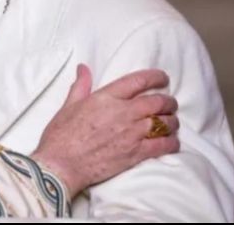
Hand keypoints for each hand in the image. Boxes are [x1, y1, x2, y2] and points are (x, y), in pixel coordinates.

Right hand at [31, 65, 179, 196]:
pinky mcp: (135, 154)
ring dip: (171, 121)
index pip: (138, 81)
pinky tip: (172, 142)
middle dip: (168, 101)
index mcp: (106, 97)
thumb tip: (83, 68)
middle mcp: (123, 113)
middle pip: (157, 102)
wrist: (61, 165)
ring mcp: (131, 134)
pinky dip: (171, 143)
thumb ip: (81, 85)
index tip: (162, 78)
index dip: (155, 77)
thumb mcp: (68, 105)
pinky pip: (162, 146)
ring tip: (171, 122)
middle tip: (170, 103)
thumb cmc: (61, 135)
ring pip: (163, 123)